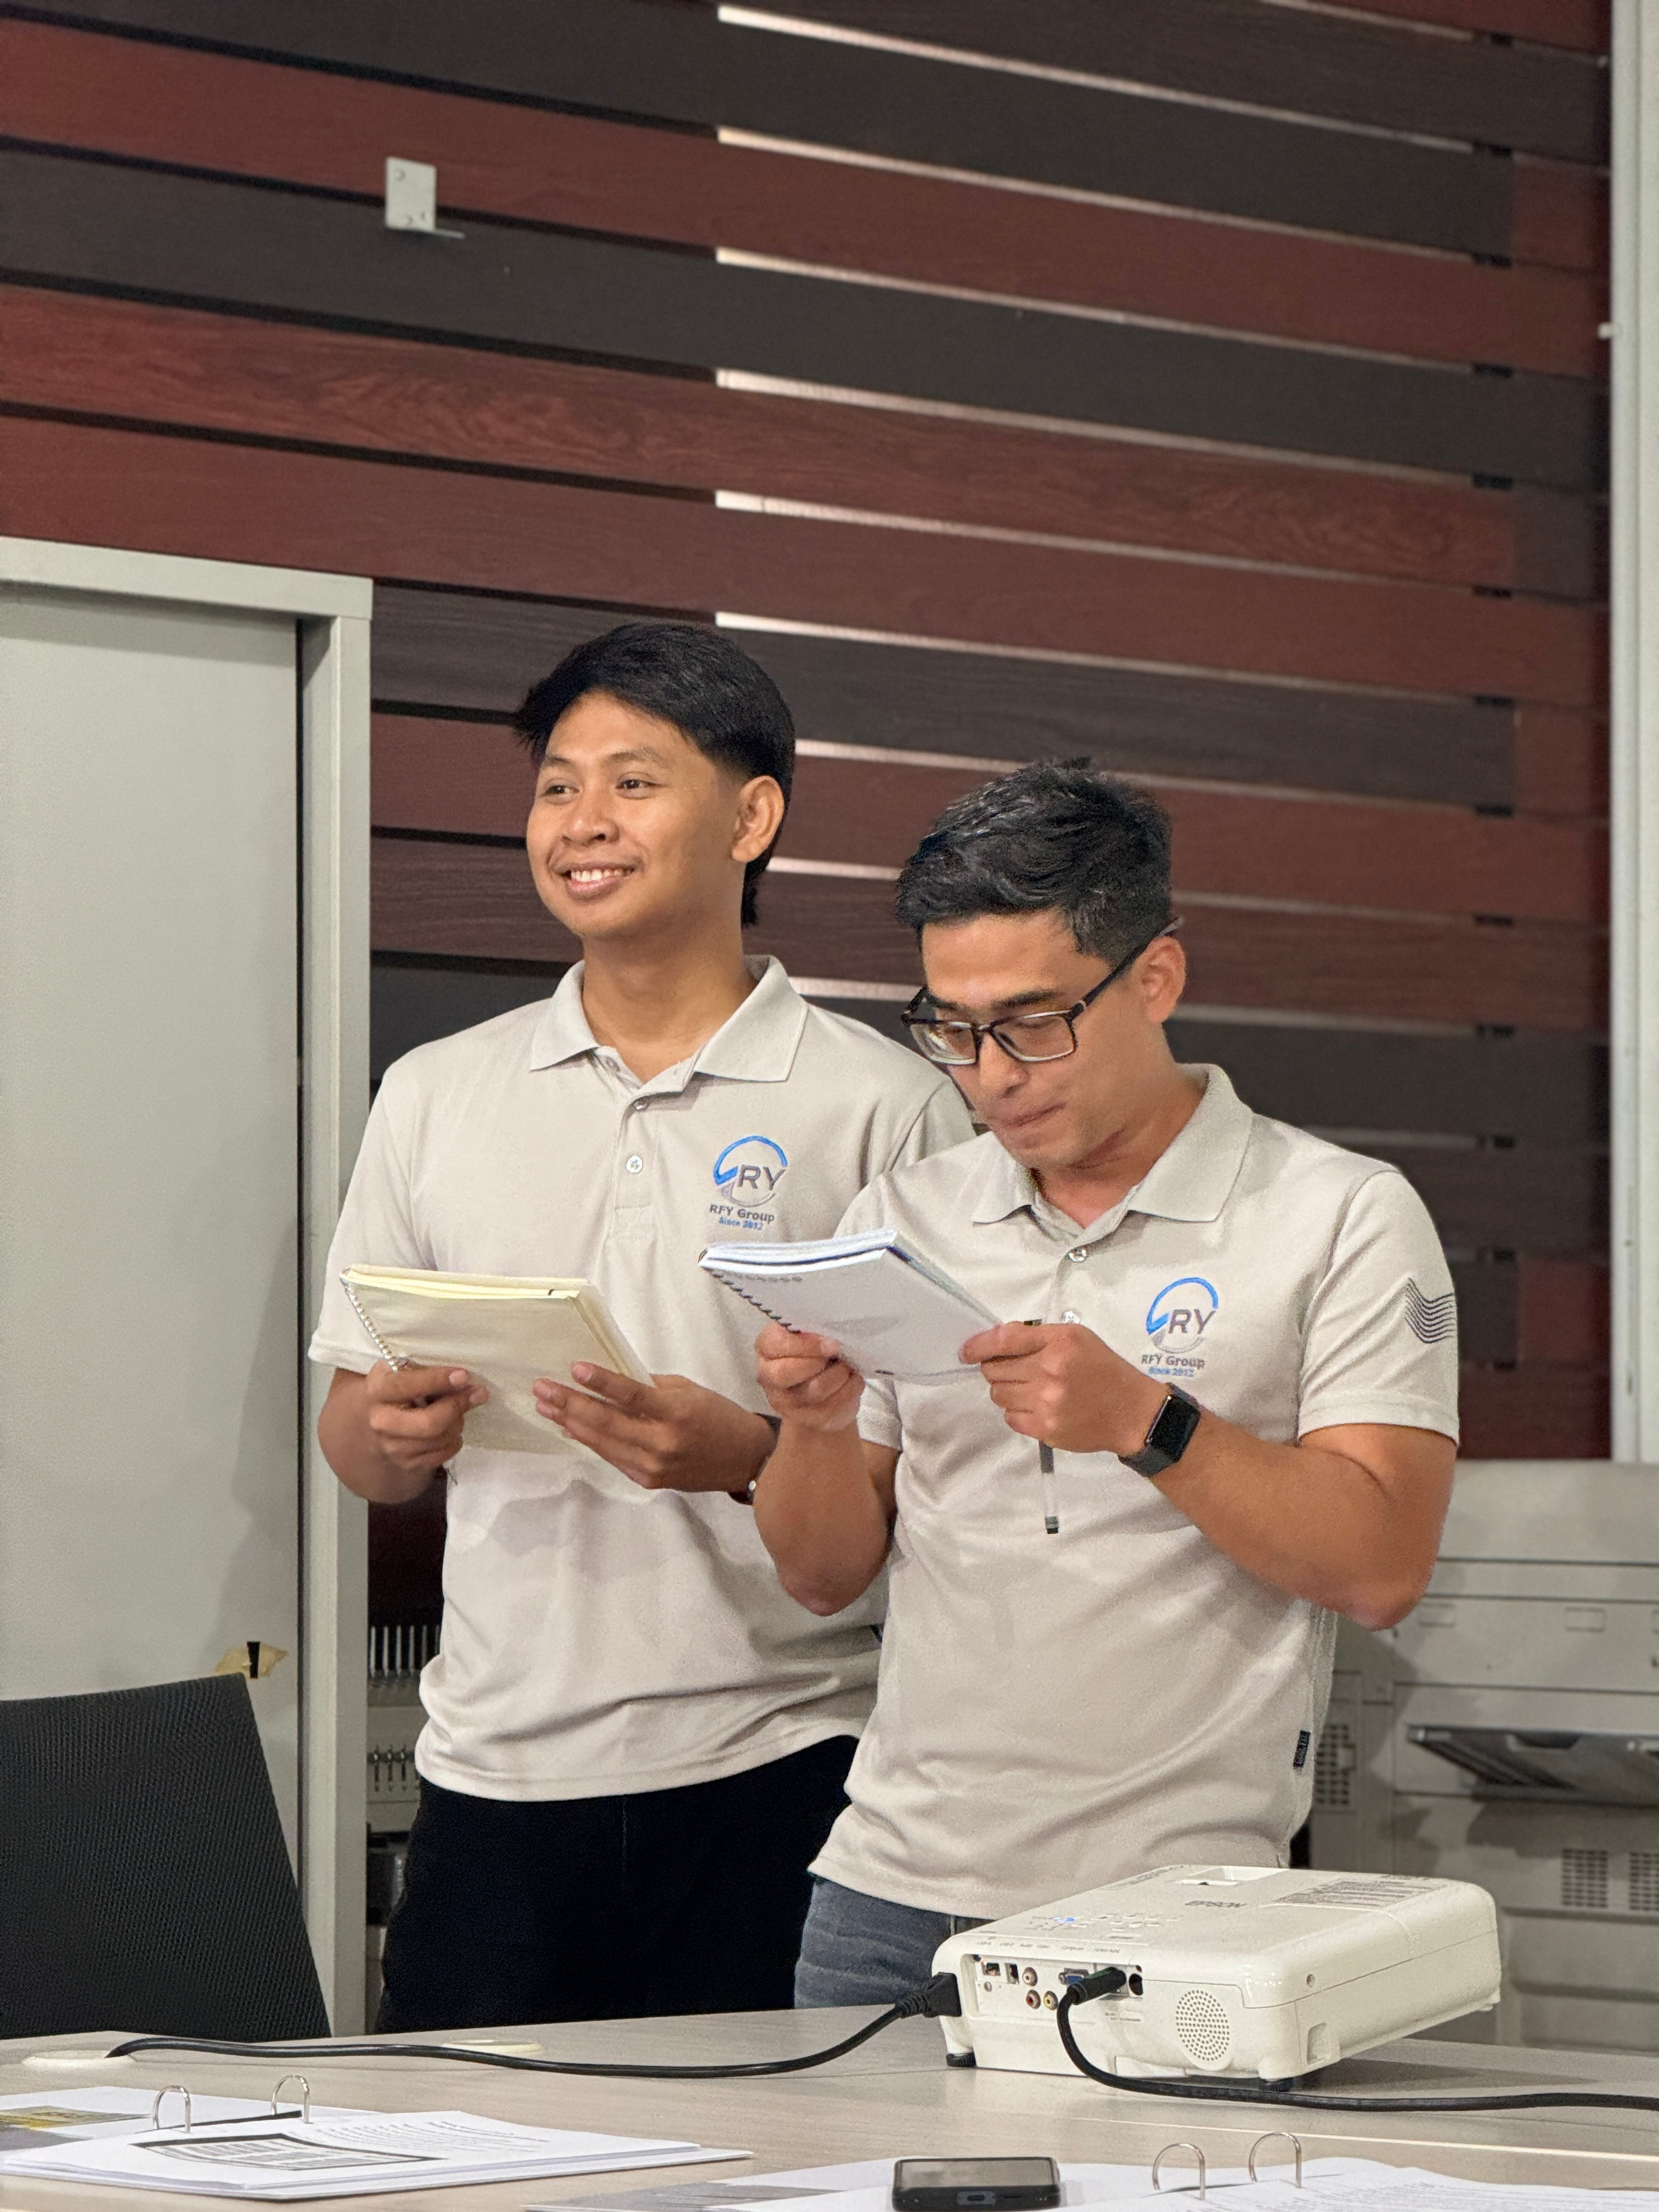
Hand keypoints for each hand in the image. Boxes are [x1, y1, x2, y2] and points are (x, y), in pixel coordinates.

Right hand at [363, 1360, 486, 1478]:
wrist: (380, 1420)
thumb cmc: (401, 1388)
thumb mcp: (408, 1370)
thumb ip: (433, 1372)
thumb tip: (468, 1382)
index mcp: (378, 1390)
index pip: (407, 1386)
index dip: (437, 1380)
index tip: (463, 1376)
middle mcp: (380, 1421)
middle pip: (429, 1423)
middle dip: (456, 1407)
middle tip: (475, 1394)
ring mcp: (392, 1447)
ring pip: (441, 1438)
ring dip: (458, 1422)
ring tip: (457, 1410)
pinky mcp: (406, 1464)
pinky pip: (443, 1454)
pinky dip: (454, 1440)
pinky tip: (450, 1428)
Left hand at [533, 1367, 775, 1491]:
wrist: (744, 1460)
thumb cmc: (719, 1417)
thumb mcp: (689, 1391)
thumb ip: (650, 1387)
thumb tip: (612, 1380)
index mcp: (676, 1413)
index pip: (632, 1395)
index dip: (601, 1382)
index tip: (574, 1368)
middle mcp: (662, 1443)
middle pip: (607, 1421)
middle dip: (570, 1403)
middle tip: (543, 1388)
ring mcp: (653, 1466)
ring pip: (603, 1442)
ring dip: (570, 1423)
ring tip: (546, 1406)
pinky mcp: (648, 1480)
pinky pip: (612, 1457)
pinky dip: (590, 1441)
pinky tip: (571, 1428)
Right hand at [753, 1322, 865, 1432]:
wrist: (823, 1390)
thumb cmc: (816, 1353)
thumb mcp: (810, 1334)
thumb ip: (813, 1330)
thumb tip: (829, 1331)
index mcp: (767, 1349)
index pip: (776, 1345)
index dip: (805, 1344)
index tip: (831, 1343)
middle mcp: (768, 1377)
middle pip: (785, 1373)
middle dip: (818, 1362)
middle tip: (838, 1352)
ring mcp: (786, 1403)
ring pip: (815, 1389)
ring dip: (840, 1374)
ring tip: (847, 1366)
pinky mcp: (808, 1420)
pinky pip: (833, 1405)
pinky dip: (850, 1389)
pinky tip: (852, 1381)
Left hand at [959, 1323, 1164, 1455]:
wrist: (1131, 1412)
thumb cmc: (1104, 1370)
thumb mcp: (1077, 1337)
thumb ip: (1037, 1335)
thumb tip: (997, 1339)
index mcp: (1058, 1343)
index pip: (1003, 1340)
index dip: (978, 1345)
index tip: (966, 1351)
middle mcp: (1049, 1372)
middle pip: (994, 1369)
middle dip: (996, 1368)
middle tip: (1013, 1369)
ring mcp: (1046, 1403)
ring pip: (998, 1394)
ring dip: (1006, 1390)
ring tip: (1029, 1388)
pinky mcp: (1045, 1428)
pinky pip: (1010, 1418)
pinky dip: (1017, 1411)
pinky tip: (1037, 1406)